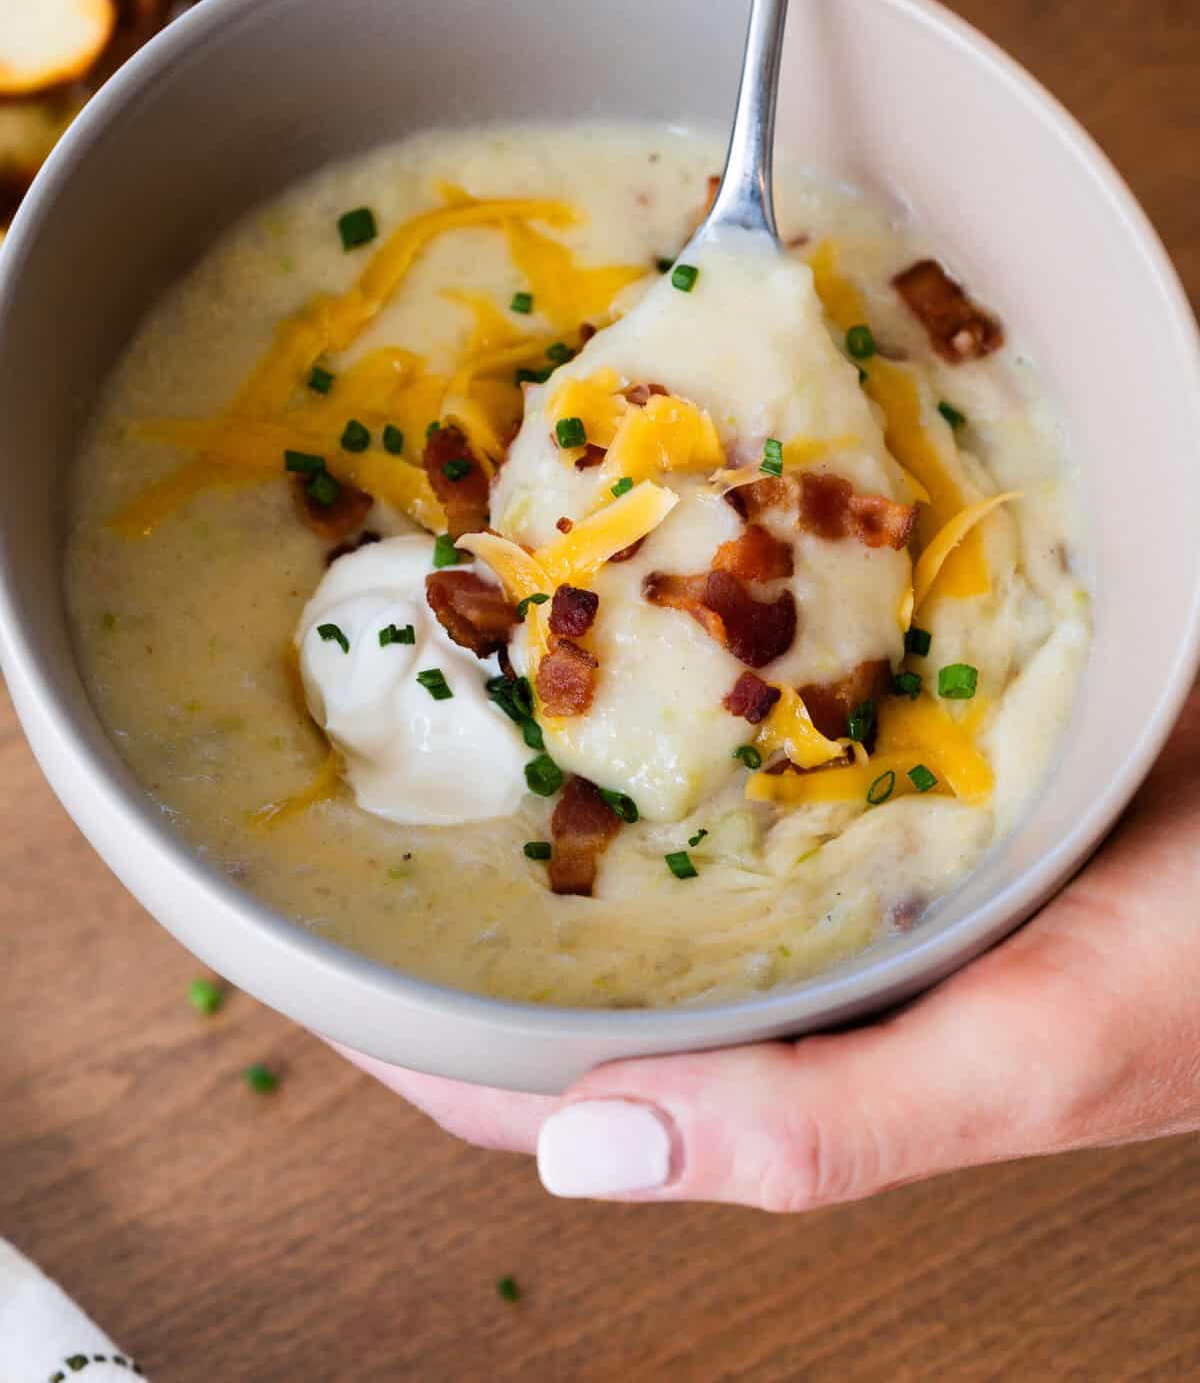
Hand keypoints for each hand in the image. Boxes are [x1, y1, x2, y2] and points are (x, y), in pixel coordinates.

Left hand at [333, 691, 1199, 1208]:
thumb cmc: (1194, 977)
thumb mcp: (1025, 1061)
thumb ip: (825, 1124)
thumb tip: (581, 1158)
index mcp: (792, 1043)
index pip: (549, 1070)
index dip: (419, 1028)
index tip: (303, 940)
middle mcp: (787, 940)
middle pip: (575, 916)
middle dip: (473, 848)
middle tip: (369, 739)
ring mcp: (827, 838)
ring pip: (647, 803)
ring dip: (562, 744)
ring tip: (464, 649)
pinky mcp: (876, 753)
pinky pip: (736, 711)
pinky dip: (679, 664)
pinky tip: (630, 595)